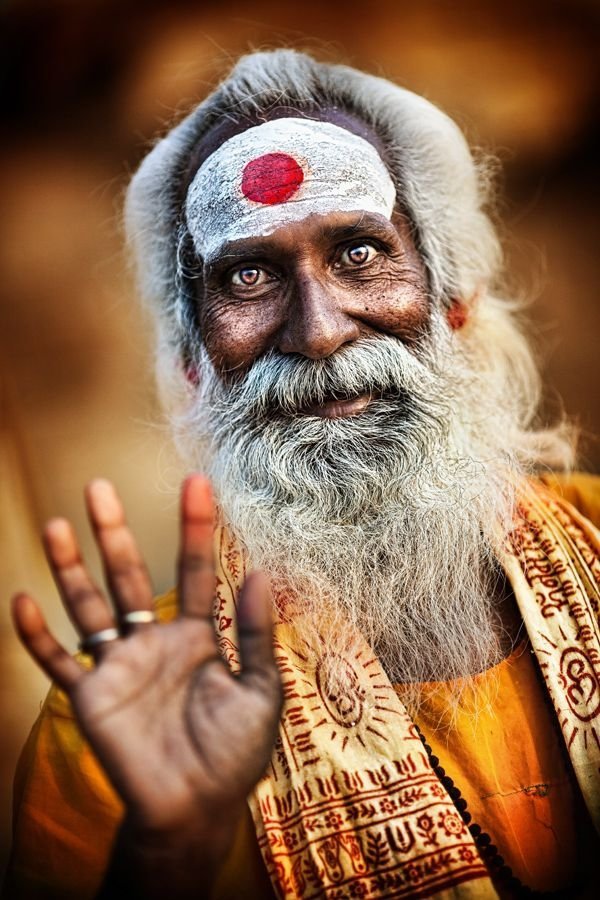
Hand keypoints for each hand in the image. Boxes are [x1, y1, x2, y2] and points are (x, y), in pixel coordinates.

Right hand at [12, 476, 281, 894]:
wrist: (196, 809)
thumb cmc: (233, 753)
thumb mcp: (259, 691)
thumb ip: (256, 634)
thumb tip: (260, 573)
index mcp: (196, 635)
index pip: (194, 570)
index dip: (195, 527)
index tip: (196, 482)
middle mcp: (153, 641)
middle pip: (129, 575)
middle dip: (114, 533)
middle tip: (99, 488)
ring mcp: (119, 666)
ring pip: (88, 607)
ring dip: (71, 569)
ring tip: (58, 526)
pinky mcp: (92, 697)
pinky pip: (59, 662)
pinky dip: (38, 637)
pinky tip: (23, 601)